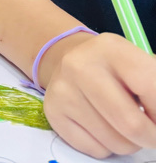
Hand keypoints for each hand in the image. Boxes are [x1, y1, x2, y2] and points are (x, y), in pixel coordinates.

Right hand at [41, 31, 155, 157]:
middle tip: (152, 134)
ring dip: (129, 143)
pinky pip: (95, 149)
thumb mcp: (141, 66)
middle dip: (151, 137)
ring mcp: (63, 90)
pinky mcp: (52, 112)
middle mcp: (80, 66)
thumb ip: (155, 88)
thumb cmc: (116, 69)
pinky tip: (102, 126)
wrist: (71, 59)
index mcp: (111, 48)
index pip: (151, 88)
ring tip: (123, 125)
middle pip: (131, 124)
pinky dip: (107, 146)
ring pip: (115, 143)